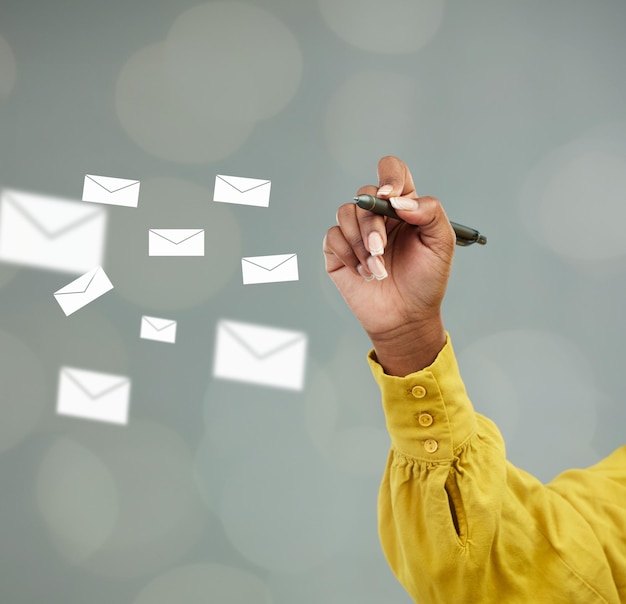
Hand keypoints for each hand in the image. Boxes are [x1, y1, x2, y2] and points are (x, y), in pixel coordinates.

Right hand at [323, 156, 455, 375]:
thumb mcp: (442, 244)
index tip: (389, 198)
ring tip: (376, 268)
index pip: (392, 172)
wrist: (406, 317)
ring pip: (345, 214)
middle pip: (364, 195)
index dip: (388, 177)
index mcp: (403, 207)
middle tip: (381, 249)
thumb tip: (399, 201)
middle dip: (372, 225)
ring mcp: (356, 233)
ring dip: (360, 243)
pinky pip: (332, 237)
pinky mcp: (338, 251)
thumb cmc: (426, 281)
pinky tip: (363, 272)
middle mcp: (378, 216)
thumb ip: (430, 212)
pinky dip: (348, 255)